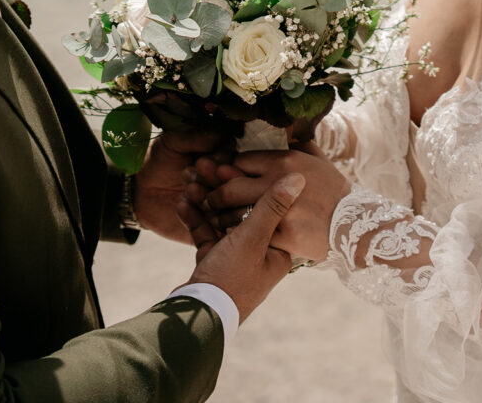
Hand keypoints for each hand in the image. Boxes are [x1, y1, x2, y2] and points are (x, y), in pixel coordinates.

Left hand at [133, 129, 229, 243]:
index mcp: (223, 160)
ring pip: (226, 207)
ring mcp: (220, 208)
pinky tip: (182, 206)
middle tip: (192, 178)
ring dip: (208, 198)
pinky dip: (200, 217)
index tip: (202, 161)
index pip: (234, 161)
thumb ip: (195, 138)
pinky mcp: (211, 228)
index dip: (221, 161)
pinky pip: (214, 228)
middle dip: (214, 181)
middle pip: (233, 185)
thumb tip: (220, 134)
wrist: (139, 192)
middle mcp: (226, 184)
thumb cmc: (158, 161)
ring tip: (187, 191)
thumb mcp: (172, 143)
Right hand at [177, 172, 305, 323]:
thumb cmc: (233, 280)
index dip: (242, 181)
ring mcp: (235, 256)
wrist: (199, 318)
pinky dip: (195, 217)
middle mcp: (259, 250)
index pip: (262, 203)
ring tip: (188, 180)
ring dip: (203, 199)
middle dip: (217, 187)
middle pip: (238, 207)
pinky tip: (182, 202)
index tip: (225, 163)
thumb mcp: (253, 239)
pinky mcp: (215, 260)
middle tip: (201, 166)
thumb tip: (299, 177)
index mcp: (277, 247)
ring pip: (219, 217)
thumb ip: (272, 206)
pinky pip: (206, 232)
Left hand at [199, 145, 349, 262]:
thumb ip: (297, 140)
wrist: (355, 224)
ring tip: (212, 215)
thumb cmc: (333, 189)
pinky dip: (236, 234)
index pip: (241, 160)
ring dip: (219, 214)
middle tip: (206, 196)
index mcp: (285, 161)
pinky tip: (228, 235)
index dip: (230, 168)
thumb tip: (285, 123)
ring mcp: (282, 209)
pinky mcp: (284, 235)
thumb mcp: (316, 158)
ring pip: (235, 211)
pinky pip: (250, 234)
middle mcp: (280, 182)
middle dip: (214, 191)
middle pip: (231, 184)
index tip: (224, 174)